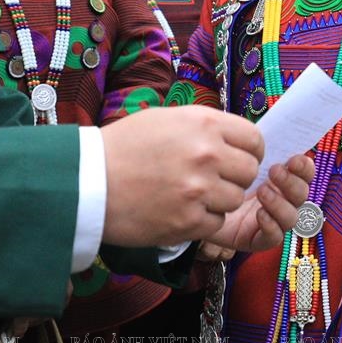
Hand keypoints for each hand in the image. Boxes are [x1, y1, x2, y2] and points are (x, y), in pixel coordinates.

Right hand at [99, 107, 262, 247]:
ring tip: (192, 196)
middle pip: (249, 172)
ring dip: (219, 201)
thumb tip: (233, 139)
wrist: (86, 181)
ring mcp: (198, 190)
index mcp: (203, 123)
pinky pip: (217, 224)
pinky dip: (204, 221)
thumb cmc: (122, 147)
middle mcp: (206, 154)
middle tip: (214, 180)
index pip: (254, 140)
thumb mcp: (165, 119)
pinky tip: (182, 212)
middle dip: (235, 178)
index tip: (239, 159)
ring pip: (235, 200)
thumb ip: (204, 127)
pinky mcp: (187, 221)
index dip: (250, 152)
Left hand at [199, 155, 315, 261]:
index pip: (303, 173)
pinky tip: (260, 214)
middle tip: (274, 171)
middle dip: (292, 183)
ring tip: (262, 192)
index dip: (304, 167)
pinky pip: (274, 238)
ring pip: (291, 217)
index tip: (294, 159)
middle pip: (301, 194)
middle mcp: (279, 199)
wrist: (191, 200)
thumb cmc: (214, 174)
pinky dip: (272, 226)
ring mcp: (270, 220)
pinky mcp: (256, 239)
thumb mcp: (232, 156)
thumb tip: (269, 134)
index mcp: (278, 177)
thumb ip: (251, 148)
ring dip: (281, 203)